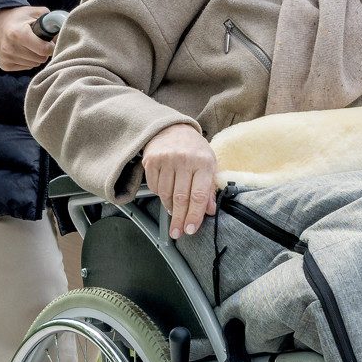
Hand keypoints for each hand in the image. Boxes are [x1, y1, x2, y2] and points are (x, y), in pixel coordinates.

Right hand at [0, 5, 56, 73]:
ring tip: (29, 45)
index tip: (50, 41)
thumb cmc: (19, 17)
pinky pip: (26, 67)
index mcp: (18, 34)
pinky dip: (28, 60)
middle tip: (38, 41)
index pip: (44, 50)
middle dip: (43, 51)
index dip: (51, 46)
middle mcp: (9, 48)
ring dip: (36, 56)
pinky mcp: (4, 65)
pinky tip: (22, 50)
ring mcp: (6, 58)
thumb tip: (65, 32)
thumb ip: (52, 20)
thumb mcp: (35, 12)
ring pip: (34, 64)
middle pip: (41, 58)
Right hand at [140, 124, 218, 238]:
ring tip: (173, 212)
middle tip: (177, 233)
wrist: (172, 128)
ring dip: (169, 208)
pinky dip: (160, 195)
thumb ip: (210, 188)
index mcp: (204, 162)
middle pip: (181, 198)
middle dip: (179, 219)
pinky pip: (154, 187)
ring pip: (166, 194)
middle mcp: (185, 160)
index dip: (195, 215)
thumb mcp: (209, 164)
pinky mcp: (151, 161)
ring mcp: (166, 160)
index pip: (199, 195)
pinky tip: (166, 193)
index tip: (190, 229)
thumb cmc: (194, 149)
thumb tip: (209, 211)